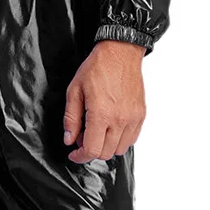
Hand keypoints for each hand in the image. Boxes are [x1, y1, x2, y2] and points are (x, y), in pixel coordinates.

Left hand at [63, 40, 145, 162]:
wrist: (121, 53)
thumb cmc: (98, 67)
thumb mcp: (74, 91)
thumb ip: (71, 118)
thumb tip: (69, 139)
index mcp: (101, 114)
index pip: (92, 150)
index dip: (80, 157)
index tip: (74, 154)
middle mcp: (120, 119)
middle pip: (105, 153)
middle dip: (91, 150)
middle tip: (83, 137)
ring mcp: (133, 118)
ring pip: (119, 149)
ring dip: (106, 146)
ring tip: (98, 131)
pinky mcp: (140, 115)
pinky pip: (131, 139)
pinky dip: (120, 139)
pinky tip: (111, 127)